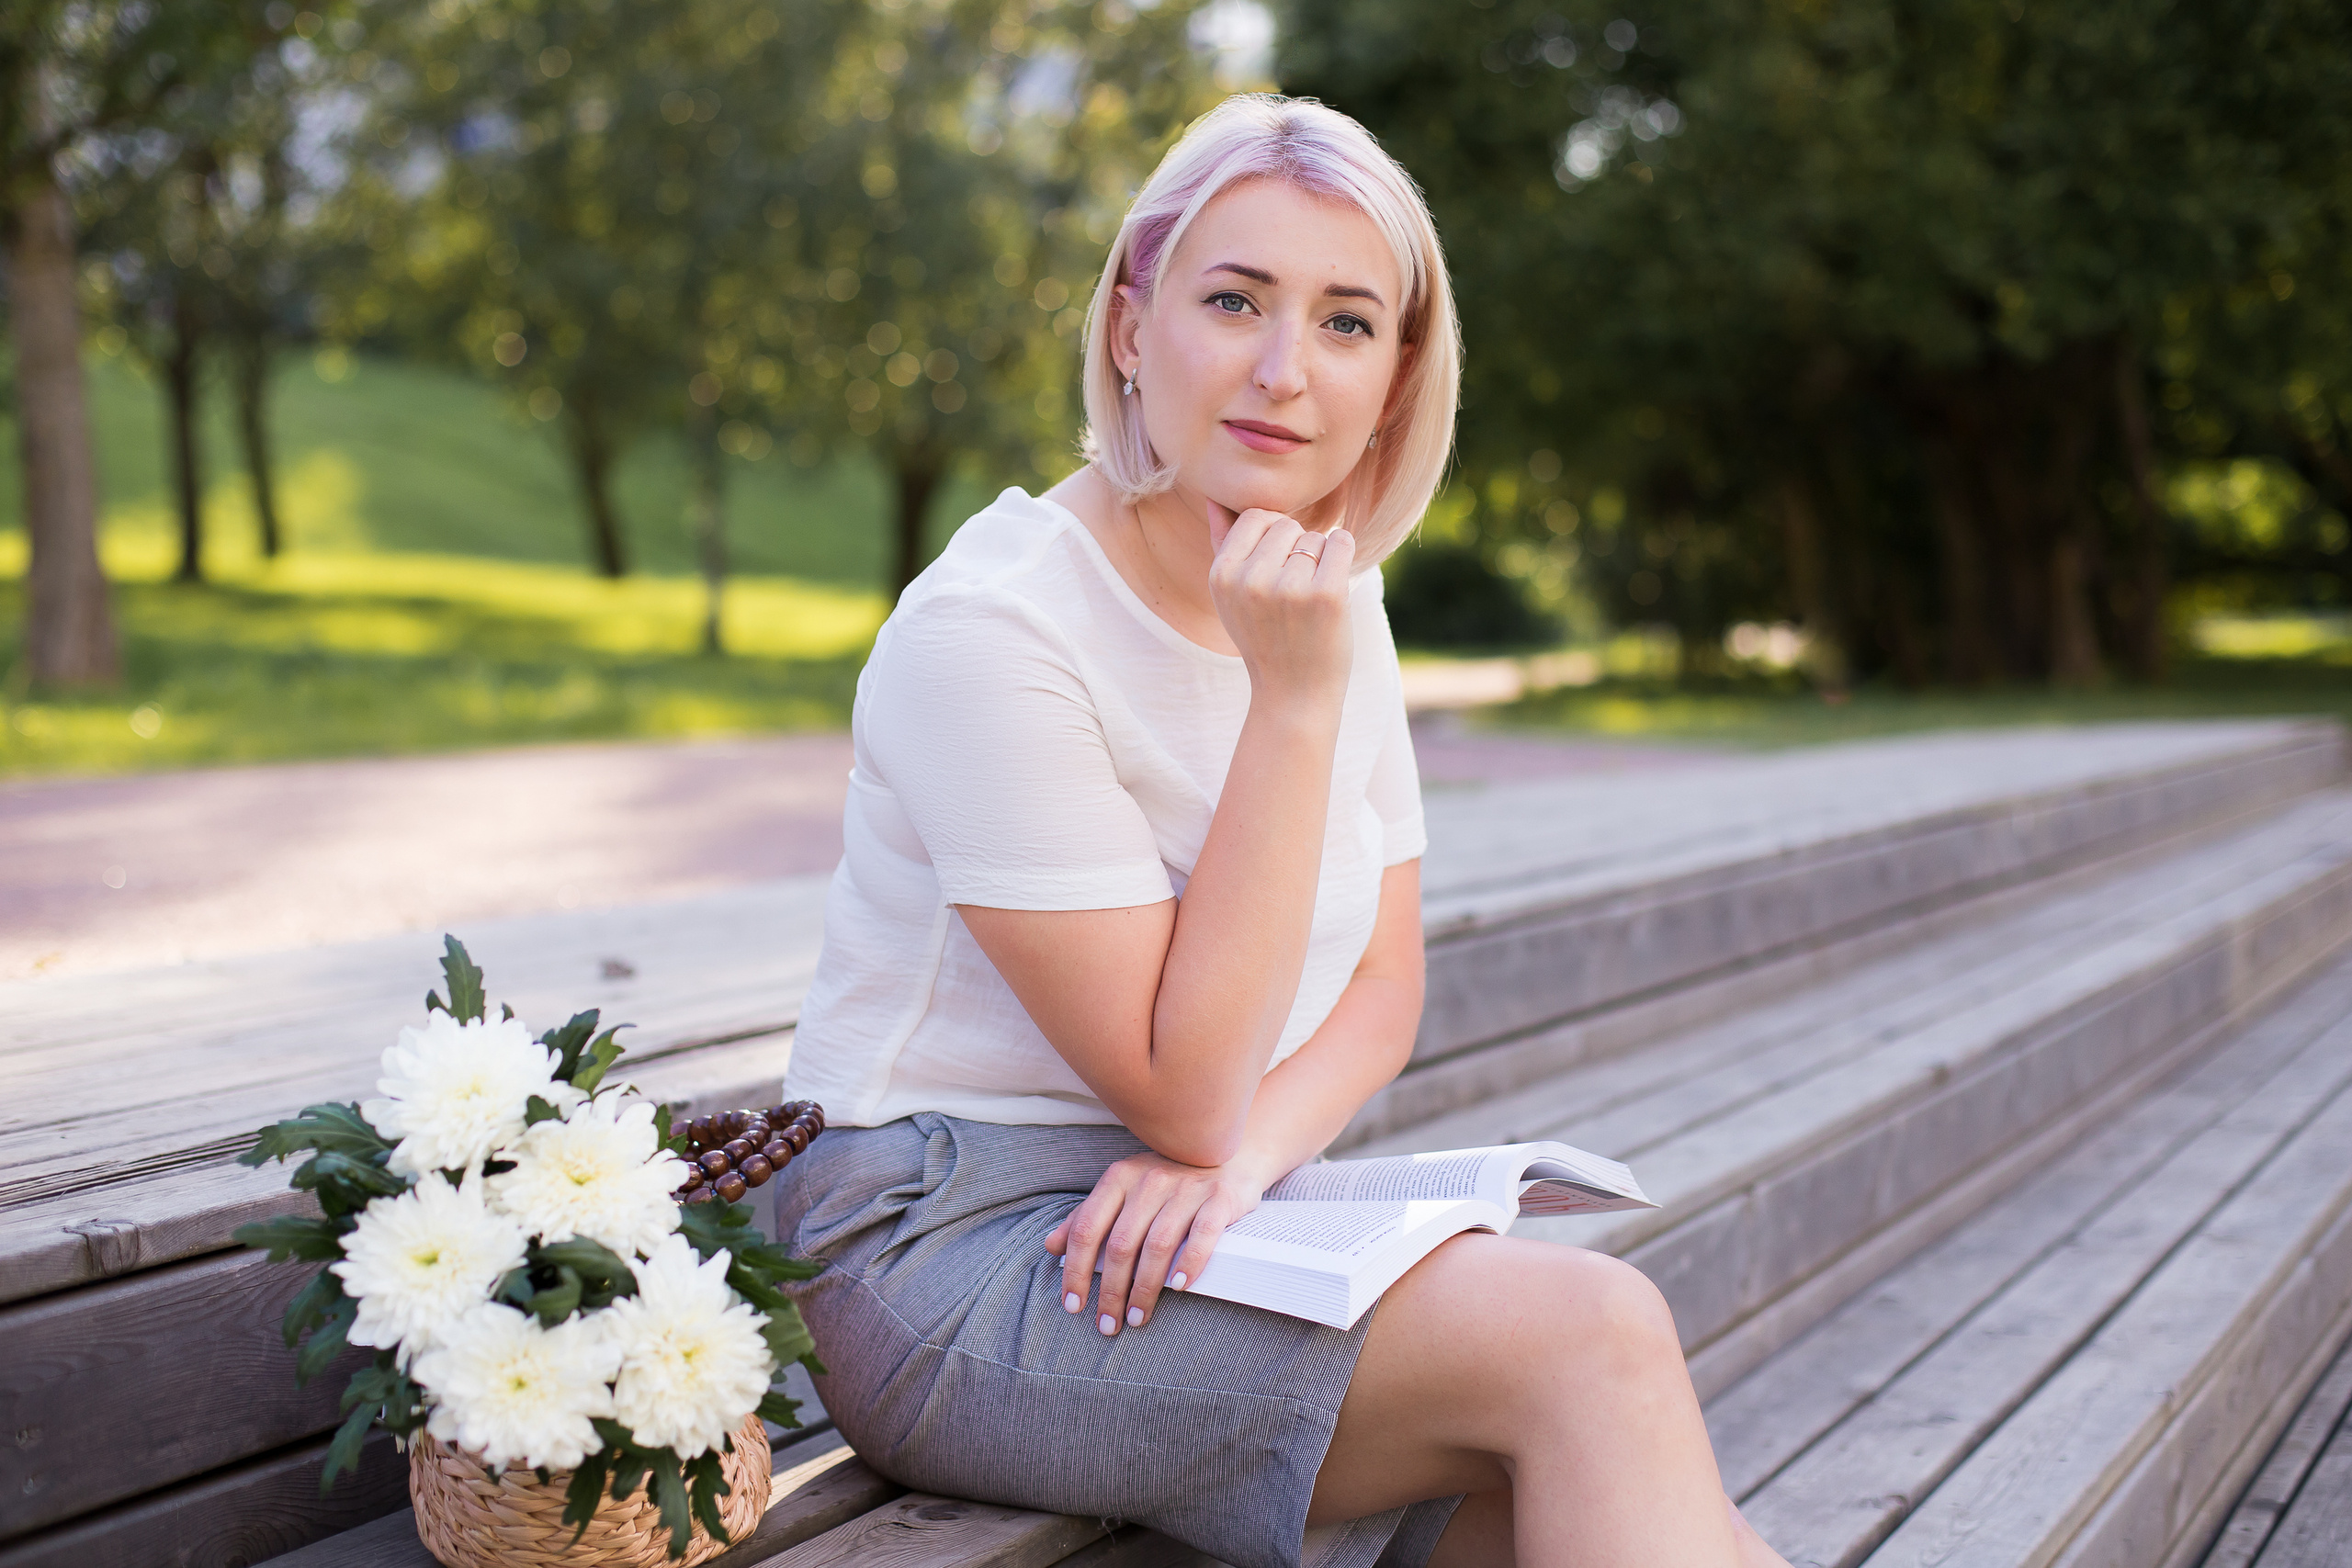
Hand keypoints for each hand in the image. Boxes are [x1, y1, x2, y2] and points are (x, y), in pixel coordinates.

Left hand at [1045, 1148, 1272, 1334]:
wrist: (1229, 1157)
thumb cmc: (1167, 1183)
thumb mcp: (1123, 1191)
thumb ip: (1087, 1216)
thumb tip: (1051, 1246)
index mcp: (1120, 1178)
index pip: (1087, 1228)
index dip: (1076, 1270)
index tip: (1073, 1306)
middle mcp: (1150, 1180)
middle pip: (1121, 1244)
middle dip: (1111, 1291)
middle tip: (1107, 1325)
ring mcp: (1186, 1188)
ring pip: (1157, 1245)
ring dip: (1144, 1289)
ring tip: (1136, 1318)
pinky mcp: (1219, 1198)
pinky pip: (1201, 1235)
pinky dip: (1189, 1262)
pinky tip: (1178, 1288)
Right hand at [1204, 503, 1356, 708]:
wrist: (1293, 696)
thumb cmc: (1265, 640)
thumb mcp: (1231, 596)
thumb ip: (1222, 544)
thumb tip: (1215, 499)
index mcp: (1221, 575)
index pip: (1256, 517)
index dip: (1274, 537)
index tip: (1278, 568)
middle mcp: (1251, 580)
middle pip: (1288, 525)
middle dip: (1298, 549)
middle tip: (1294, 592)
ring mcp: (1289, 588)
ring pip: (1316, 537)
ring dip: (1321, 561)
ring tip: (1309, 601)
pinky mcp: (1326, 595)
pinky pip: (1342, 542)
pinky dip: (1344, 556)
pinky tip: (1335, 585)